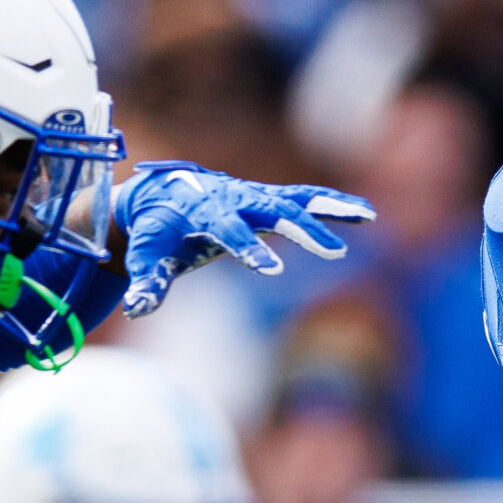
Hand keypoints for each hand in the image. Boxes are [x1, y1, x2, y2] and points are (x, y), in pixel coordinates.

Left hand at [112, 161, 374, 317]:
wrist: (161, 195)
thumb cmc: (155, 231)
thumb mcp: (146, 256)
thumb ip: (147, 281)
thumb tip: (137, 308)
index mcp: (203, 212)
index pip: (228, 231)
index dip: (249, 249)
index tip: (271, 269)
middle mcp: (233, 198)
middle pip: (273, 212)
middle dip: (303, 231)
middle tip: (333, 254)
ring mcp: (254, 196)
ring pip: (296, 199)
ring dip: (329, 208)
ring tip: (366, 217)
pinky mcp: (269, 198)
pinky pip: (305, 199)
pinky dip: (333, 204)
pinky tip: (365, 214)